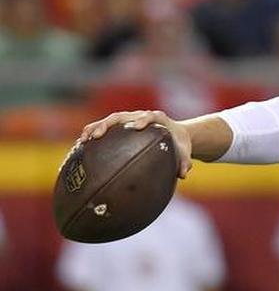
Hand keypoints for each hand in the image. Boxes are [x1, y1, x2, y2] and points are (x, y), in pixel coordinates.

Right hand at [79, 110, 193, 177]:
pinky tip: (82, 148)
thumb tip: (183, 174)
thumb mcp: (184, 152)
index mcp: (158, 119)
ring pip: (109, 121)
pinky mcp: (120, 127)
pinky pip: (105, 129)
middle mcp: (139, 117)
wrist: (175, 135)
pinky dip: (93, 135)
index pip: (150, 116)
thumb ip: (185, 162)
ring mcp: (128, 120)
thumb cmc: (179, 144)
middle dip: (108, 124)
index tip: (136, 126)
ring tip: (83, 140)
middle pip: (122, 116)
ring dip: (95, 128)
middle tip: (98, 135)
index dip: (143, 119)